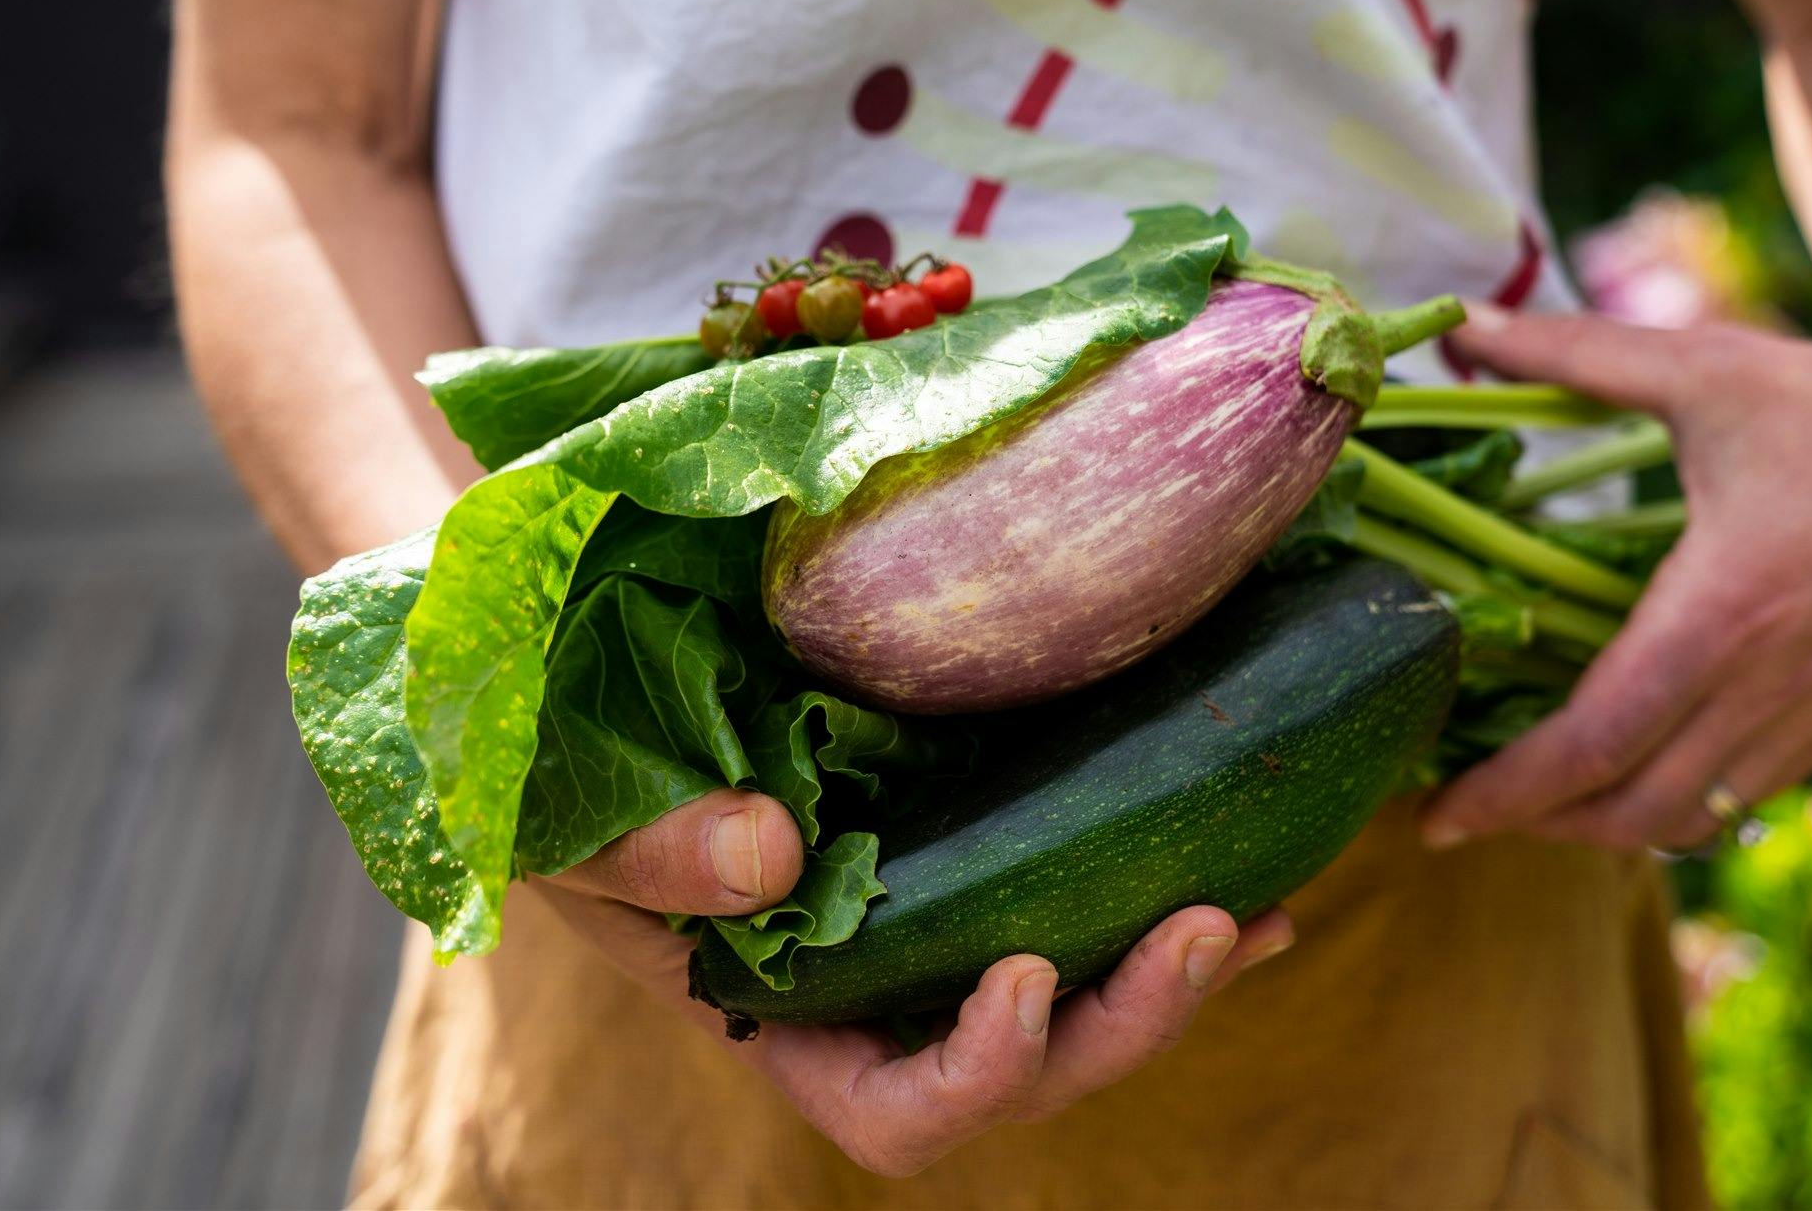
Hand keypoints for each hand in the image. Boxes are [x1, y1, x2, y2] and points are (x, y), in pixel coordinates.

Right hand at [528, 787, 1294, 1176]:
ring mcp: (937, 925)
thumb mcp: (569, 827)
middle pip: (1026, 1072)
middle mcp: (882, 996)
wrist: (579, 699)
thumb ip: (645, 853)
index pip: (893, 1113)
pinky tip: (1247, 853)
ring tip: (1255, 912)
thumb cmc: (556, 783)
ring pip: (1076, 1003)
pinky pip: (1081, 899)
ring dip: (1171, 975)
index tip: (1023, 979)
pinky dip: (1159, 886)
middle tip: (1209, 927)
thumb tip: (772, 851)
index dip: (972, 1076)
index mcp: (787, 1023)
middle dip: (1124, 1022)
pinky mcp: (976, 846)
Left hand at [1423, 301, 1811, 851]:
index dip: (1508, 791)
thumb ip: (1574, 352)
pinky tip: (1626, 770)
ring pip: (1693, 820)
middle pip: (1635, 810)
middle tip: (1459, 816)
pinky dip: (1674, 804)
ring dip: (1602, 825)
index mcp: (1725, 612)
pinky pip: (1746, 794)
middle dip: (1537, 825)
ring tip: (1528, 800)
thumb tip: (1465, 325)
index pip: (1595, 742)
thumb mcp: (1704, 369)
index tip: (1435, 816)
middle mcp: (1773, 685)